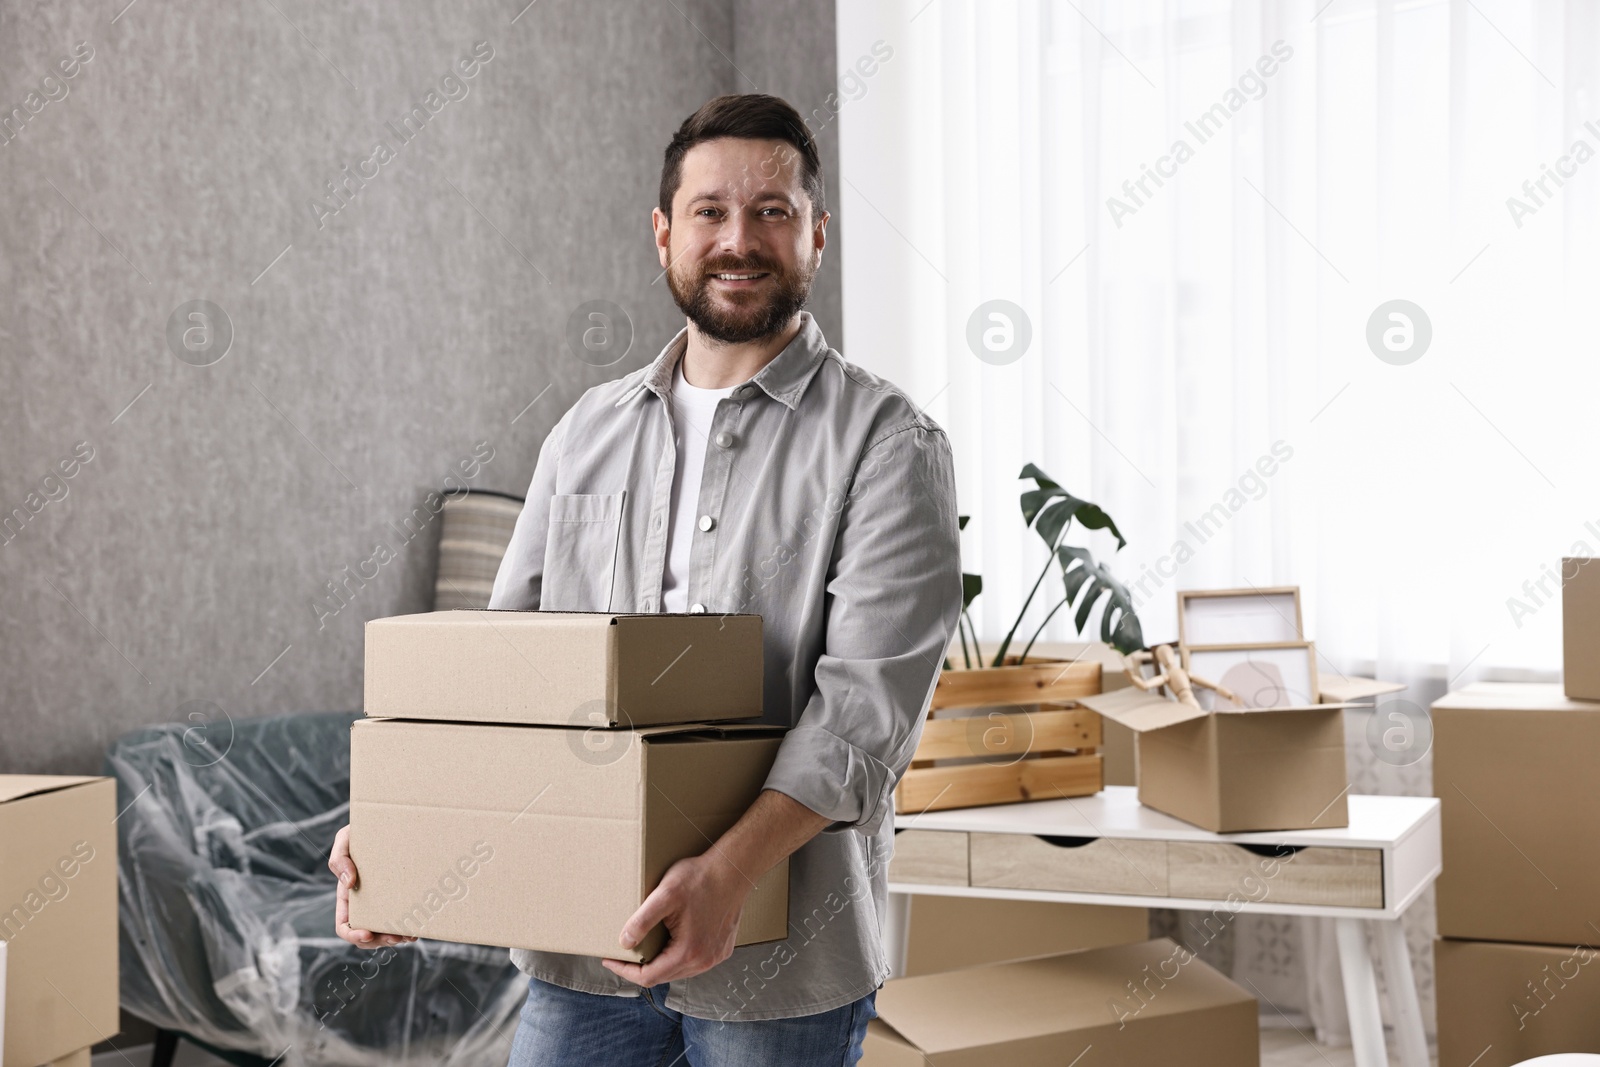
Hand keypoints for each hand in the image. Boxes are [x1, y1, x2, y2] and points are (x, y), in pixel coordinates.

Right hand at [328, 824, 415, 949]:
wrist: (387, 823)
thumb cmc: (361, 831)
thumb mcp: (345, 840)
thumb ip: (339, 859)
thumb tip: (349, 883)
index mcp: (347, 897)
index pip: (344, 925)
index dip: (353, 935)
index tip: (368, 933)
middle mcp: (365, 903)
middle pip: (367, 936)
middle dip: (380, 941)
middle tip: (397, 937)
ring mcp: (383, 902)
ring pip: (386, 932)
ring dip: (397, 938)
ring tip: (410, 935)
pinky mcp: (401, 897)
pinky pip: (402, 919)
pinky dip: (409, 927)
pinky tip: (418, 927)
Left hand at [601, 851, 750, 985]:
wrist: (734, 868)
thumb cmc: (700, 878)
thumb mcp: (664, 895)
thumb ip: (642, 921)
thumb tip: (624, 942)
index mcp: (688, 952)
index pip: (649, 977)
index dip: (625, 971)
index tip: (610, 959)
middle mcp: (704, 961)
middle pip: (663, 977)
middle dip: (640, 968)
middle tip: (623, 954)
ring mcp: (715, 956)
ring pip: (679, 971)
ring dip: (659, 963)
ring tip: (644, 948)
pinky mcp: (722, 948)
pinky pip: (694, 962)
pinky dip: (677, 957)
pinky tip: (670, 943)